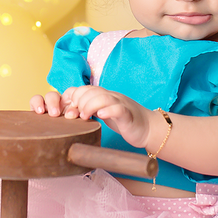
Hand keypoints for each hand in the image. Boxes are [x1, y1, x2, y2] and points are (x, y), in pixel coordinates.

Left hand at [34, 85, 153, 148]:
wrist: (148, 128)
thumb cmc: (123, 122)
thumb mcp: (104, 112)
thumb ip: (90, 108)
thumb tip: (69, 111)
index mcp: (103, 96)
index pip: (84, 88)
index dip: (73, 97)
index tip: (69, 111)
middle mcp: (111, 96)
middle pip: (91, 91)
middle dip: (79, 102)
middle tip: (77, 117)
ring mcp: (120, 104)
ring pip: (102, 97)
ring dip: (90, 106)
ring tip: (86, 117)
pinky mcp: (128, 115)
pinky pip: (117, 109)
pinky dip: (108, 110)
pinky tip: (101, 116)